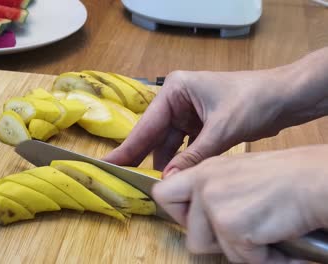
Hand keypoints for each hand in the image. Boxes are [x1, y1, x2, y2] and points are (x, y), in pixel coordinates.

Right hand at [104, 48, 327, 175]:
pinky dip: (180, 160)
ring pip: (169, 142)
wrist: (286, 97)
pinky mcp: (200, 124)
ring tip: (150, 183)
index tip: (108, 163)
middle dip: (142, 156)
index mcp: (176, 90)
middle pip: (154, 134)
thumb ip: (193, 156)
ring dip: (165, 161)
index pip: (147, 124)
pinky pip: (184, 145)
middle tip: (121, 176)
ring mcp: (188, 112)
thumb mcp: (221, 130)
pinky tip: (174, 175)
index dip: (128, 147)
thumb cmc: (254, 101)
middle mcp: (177, 99)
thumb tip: (168, 179)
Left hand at [152, 146, 327, 262]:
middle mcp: (204, 185)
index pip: (163, 193)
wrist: (315, 180)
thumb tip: (197, 215)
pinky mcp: (233, 226)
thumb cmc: (286, 178)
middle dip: (216, 241)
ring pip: (214, 250)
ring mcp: (216, 205)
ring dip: (240, 250)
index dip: (177, 213)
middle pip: (191, 235)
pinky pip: (242, 259)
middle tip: (242, 230)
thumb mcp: (236, 173)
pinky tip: (277, 239)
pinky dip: (264, 257)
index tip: (194, 219)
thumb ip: (212, 190)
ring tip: (262, 231)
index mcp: (204, 171)